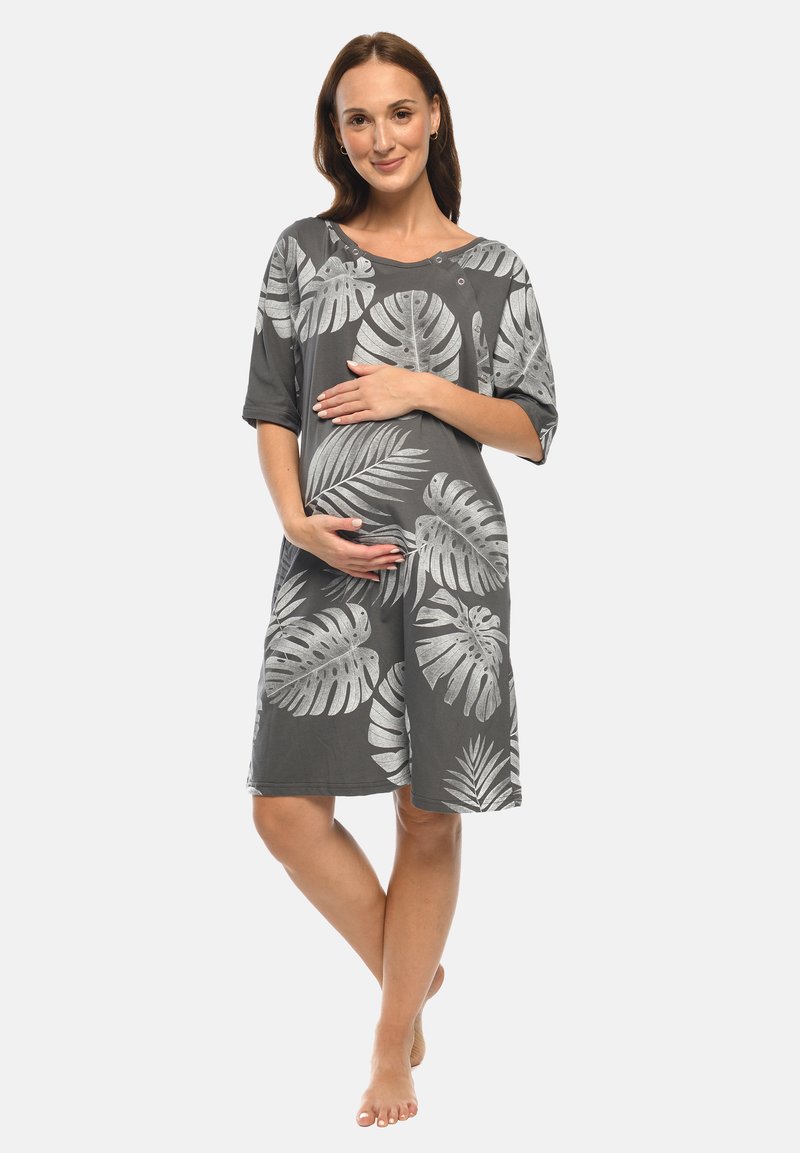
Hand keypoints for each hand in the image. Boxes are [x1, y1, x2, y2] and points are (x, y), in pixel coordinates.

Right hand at [285, 514, 404, 582]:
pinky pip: (355, 573)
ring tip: (394, 566)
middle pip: (369, 562)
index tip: (395, 547)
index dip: (382, 551)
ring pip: (364, 569)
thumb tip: (359, 522)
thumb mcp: (328, 521)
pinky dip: (366, 575)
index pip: (368, 552)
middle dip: (386, 560)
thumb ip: (344, 523)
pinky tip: (376, 577)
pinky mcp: (338, 563)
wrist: (299, 534)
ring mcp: (340, 563)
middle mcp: (343, 559)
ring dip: (380, 567)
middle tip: (401, 557)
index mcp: (342, 549)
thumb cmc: (313, 525)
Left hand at [311, 361, 422, 423]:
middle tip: (315, 408)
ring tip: (321, 415)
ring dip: (332, 412)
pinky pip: (357, 417)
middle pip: (341, 398)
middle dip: (327, 403)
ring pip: (346, 408)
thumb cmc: (401, 378)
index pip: (342, 387)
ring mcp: (369, 403)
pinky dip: (346, 419)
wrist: (415, 389)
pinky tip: (336, 421)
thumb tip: (349, 363)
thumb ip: (363, 368)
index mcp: (365, 380)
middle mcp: (364, 391)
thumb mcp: (381, 368)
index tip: (320, 397)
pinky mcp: (376, 413)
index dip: (330, 392)